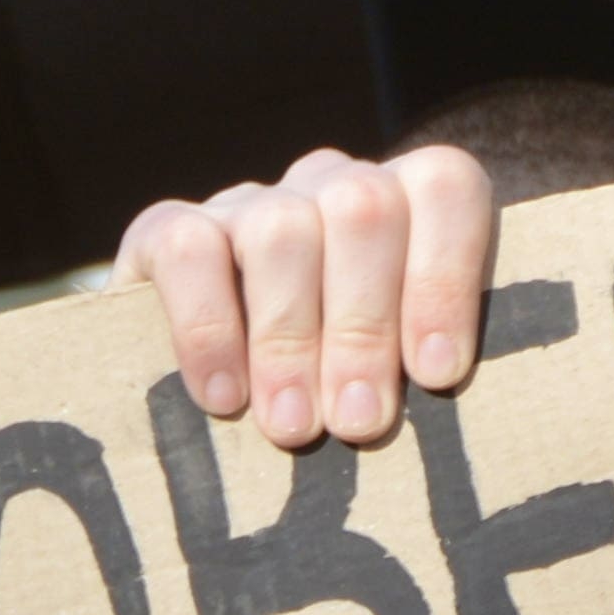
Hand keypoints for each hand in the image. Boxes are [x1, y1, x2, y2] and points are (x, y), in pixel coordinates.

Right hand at [118, 143, 498, 448]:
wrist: (190, 396)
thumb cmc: (332, 401)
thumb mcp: (391, 381)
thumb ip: (423, 375)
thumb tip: (450, 418)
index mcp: (404, 205)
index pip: (444, 186)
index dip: (445, 275)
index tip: (436, 372)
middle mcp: (329, 187)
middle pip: (364, 211)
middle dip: (366, 329)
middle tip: (360, 422)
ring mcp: (248, 205)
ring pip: (281, 230)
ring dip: (291, 340)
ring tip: (295, 428)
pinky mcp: (163, 232)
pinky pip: (188, 251)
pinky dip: (209, 331)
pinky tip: (223, 399)